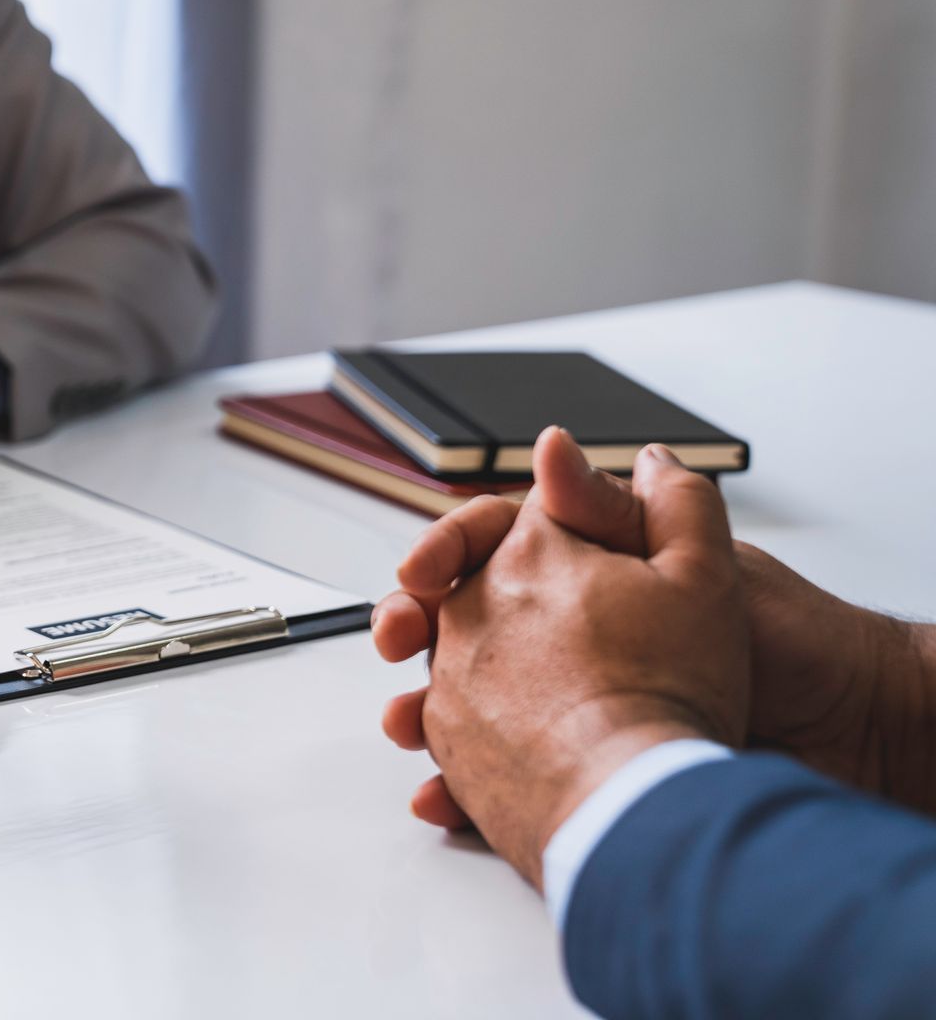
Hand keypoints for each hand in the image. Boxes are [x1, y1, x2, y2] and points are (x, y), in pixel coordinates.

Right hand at [375, 428, 935, 814]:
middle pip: (463, 619)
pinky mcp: (578, 764)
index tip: (420, 574)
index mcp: (597, 569)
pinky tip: (446, 793)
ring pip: (467, 697)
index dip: (447, 553)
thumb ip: (617, 512)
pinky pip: (499, 771)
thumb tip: (554, 446)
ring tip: (408, 726)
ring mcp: (571, 696)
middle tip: (396, 640)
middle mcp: (575, 629)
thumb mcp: (697, 565)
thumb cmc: (792, 645)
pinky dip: (462, 784)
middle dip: (413, 627)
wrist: (844, 737)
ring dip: (422, 709)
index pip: (495, 544)